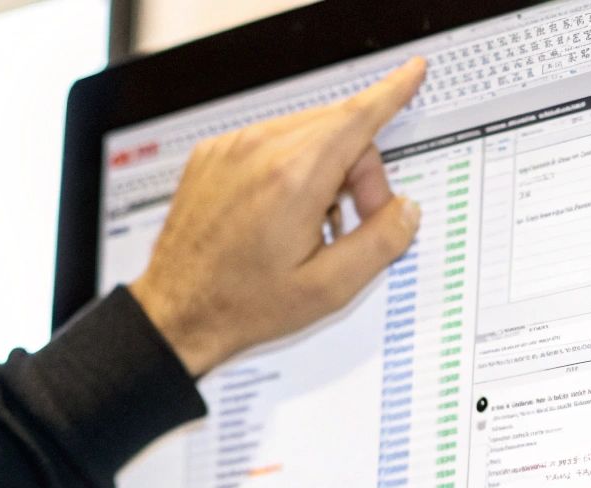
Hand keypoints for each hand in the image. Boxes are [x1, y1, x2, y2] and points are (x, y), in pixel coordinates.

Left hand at [131, 58, 427, 376]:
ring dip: (325, 168)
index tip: (412, 72)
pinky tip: (280, 214)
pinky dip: (290, 167)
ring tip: (312, 224)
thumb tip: (405, 210)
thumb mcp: (328, 289)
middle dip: (361, 169)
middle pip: (338, 128)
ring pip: (305, 133)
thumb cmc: (243, 304)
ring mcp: (231, 148)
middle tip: (356, 221)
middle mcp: (259, 151)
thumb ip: (381, 243)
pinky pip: (270, 142)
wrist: (177, 311)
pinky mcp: (214, 155)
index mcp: (293, 179)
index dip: (392, 93)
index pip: (357, 117)